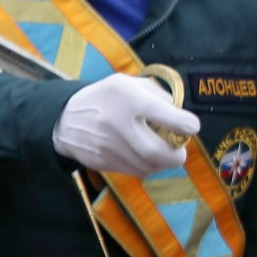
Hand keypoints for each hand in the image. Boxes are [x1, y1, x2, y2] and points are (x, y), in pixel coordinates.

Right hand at [52, 73, 197, 176]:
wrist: (65, 119)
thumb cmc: (108, 98)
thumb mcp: (130, 84)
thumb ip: (159, 96)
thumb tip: (183, 117)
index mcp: (129, 98)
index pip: (166, 115)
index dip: (185, 124)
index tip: (191, 126)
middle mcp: (118, 123)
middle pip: (158, 152)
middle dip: (177, 155)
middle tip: (179, 150)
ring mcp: (108, 146)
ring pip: (149, 166)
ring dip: (163, 162)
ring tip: (161, 150)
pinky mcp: (103, 163)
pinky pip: (136, 171)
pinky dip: (148, 166)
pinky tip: (145, 155)